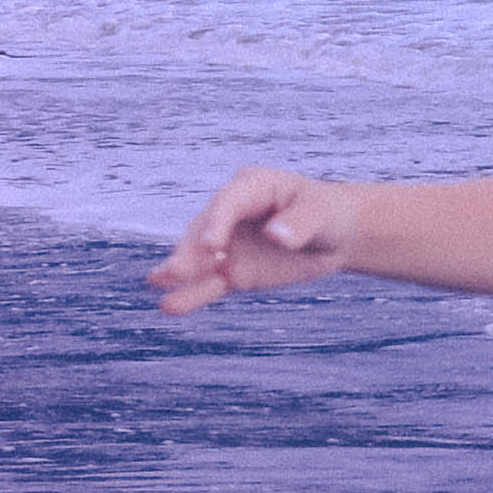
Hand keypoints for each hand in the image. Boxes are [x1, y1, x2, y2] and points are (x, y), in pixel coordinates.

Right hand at [150, 163, 357, 314]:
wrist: (333, 235)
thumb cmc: (326, 214)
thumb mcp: (320, 214)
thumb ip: (299, 224)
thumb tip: (275, 236)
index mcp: (251, 187)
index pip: (228, 203)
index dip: (218, 223)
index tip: (213, 245)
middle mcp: (230, 213)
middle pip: (204, 230)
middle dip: (191, 250)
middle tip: (176, 270)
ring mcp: (227, 243)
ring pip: (200, 257)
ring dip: (181, 270)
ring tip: (159, 282)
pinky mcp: (230, 271)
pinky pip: (208, 283)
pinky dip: (191, 294)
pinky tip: (169, 305)